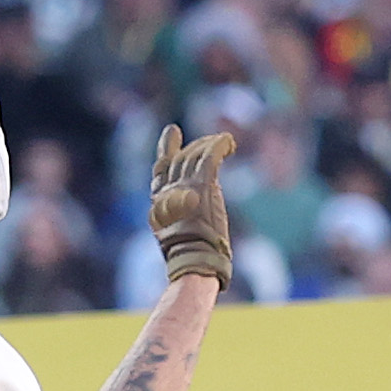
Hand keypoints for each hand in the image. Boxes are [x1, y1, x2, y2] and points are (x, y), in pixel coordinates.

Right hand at [148, 123, 234, 283]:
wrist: (194, 257)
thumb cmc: (191, 256)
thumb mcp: (179, 237)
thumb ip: (184, 222)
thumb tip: (195, 223)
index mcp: (160, 204)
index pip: (161, 171)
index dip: (166, 150)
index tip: (172, 134)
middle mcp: (169, 191)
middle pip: (180, 159)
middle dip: (194, 145)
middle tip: (210, 138)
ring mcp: (184, 186)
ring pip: (196, 154)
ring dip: (210, 145)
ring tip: (225, 143)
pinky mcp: (201, 184)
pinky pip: (210, 155)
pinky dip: (220, 145)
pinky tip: (229, 142)